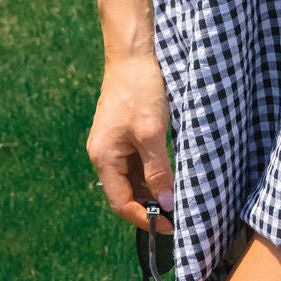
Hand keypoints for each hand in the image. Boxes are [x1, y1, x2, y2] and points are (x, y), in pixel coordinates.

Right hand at [87, 53, 173, 232]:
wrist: (133, 54)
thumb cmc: (139, 89)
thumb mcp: (152, 133)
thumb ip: (157, 171)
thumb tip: (164, 204)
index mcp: (103, 157)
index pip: (120, 203)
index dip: (144, 218)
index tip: (169, 225)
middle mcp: (103, 154)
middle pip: (124, 193)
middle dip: (148, 206)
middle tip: (176, 214)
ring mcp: (113, 144)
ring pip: (131, 179)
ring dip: (151, 190)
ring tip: (176, 197)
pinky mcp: (123, 134)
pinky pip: (135, 163)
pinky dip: (151, 172)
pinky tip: (168, 174)